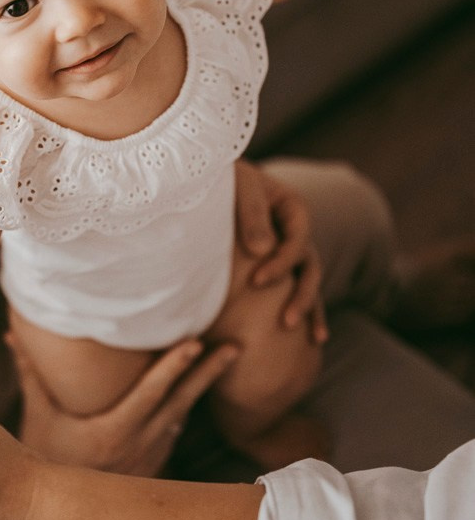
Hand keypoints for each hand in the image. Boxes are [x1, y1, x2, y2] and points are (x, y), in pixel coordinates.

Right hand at [7, 333, 238, 476]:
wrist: (53, 511)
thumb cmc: (42, 458)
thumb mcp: (38, 415)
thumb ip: (30, 374)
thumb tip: (12, 334)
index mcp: (116, 431)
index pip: (152, 393)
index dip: (175, 366)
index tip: (196, 343)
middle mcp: (139, 444)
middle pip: (181, 403)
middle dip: (208, 373)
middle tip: (234, 348)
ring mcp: (149, 457)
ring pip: (182, 416)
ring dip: (202, 388)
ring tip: (225, 359)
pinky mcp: (151, 464)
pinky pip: (173, 430)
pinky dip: (185, 408)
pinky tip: (194, 390)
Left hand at [234, 160, 326, 341]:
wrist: (204, 180)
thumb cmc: (220, 179)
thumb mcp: (238, 186)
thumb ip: (251, 213)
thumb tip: (262, 250)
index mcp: (291, 208)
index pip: (298, 238)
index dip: (282, 261)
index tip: (256, 281)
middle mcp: (294, 232)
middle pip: (308, 265)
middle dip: (300, 294)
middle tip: (285, 320)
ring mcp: (289, 251)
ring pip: (308, 281)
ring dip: (308, 307)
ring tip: (308, 336)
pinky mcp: (276, 267)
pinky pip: (296, 290)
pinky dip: (307, 312)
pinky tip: (314, 340)